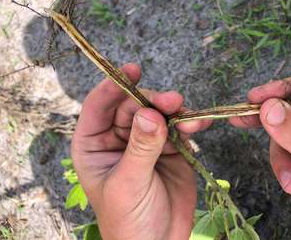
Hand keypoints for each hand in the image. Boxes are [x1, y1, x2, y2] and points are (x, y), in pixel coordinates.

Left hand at [71, 63, 209, 239]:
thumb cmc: (129, 221)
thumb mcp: (128, 184)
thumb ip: (140, 148)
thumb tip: (150, 113)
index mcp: (94, 145)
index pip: (99, 106)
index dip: (114, 85)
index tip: (131, 70)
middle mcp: (119, 138)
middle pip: (133, 105)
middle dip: (152, 100)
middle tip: (171, 101)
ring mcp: (146, 141)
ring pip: (158, 113)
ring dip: (173, 110)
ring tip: (186, 113)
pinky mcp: (171, 148)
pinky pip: (179, 127)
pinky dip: (189, 123)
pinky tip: (197, 125)